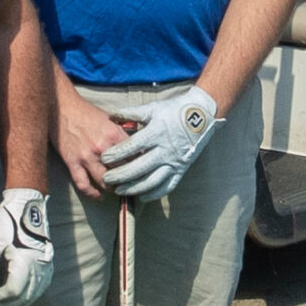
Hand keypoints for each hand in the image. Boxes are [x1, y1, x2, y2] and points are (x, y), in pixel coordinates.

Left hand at [0, 188, 53, 305]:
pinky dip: (29, 296)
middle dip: (7, 304)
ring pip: (34, 295)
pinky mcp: (48, 263)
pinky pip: (40, 288)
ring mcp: (47, 266)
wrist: (28, 204)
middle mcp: (40, 266)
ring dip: (19, 303)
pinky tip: (19, 297)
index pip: (13, 291)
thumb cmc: (9, 221)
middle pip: (24, 297)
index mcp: (26, 261)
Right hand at [54, 86, 130, 198]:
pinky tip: (98, 196)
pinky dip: (92, 193)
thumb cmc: (85, 111)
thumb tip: (137, 139)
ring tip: (118, 191)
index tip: (145, 171)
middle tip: (134, 185)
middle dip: (130, 180)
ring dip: (113, 188)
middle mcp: (102, 147)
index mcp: (114, 134)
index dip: (141, 165)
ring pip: (105, 181)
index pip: (134, 155)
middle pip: (122, 170)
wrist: (61, 107)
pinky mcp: (72, 162)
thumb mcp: (109, 118)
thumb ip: (122, 131)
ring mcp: (86, 156)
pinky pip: (83, 184)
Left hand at [101, 85, 220, 200]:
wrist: (201, 115)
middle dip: (120, 175)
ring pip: (152, 180)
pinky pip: (167, 186)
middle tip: (106, 179)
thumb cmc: (174, 110)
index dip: (116, 154)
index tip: (104, 159)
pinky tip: (141, 197)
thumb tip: (111, 115)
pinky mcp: (181, 169)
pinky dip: (154, 194)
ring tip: (119, 190)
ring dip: (134, 188)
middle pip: (139, 167)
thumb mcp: (152, 108)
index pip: (132, 146)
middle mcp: (165, 150)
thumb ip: (131, 113)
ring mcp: (174, 162)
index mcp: (156, 132)